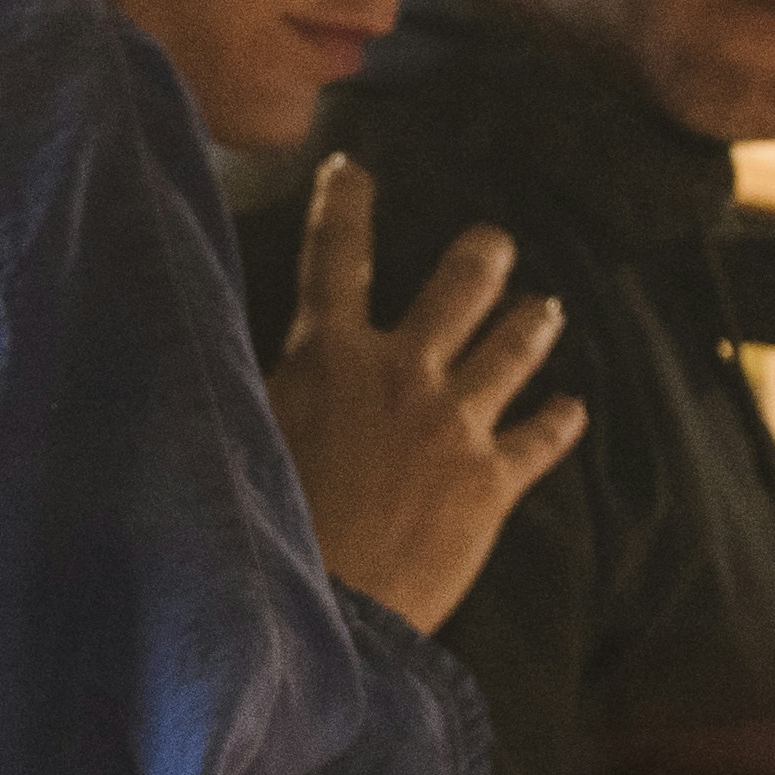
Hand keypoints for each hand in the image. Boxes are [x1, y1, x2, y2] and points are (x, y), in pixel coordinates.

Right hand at [269, 162, 579, 634]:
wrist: (322, 607)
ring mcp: (456, 425)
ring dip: (531, 324)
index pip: (336, 259)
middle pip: (456, 291)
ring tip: (548, 307)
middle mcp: (403, 374)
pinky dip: (559, 422)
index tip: (353, 166)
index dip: (344, 206)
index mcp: (330, 357)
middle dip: (480, 257)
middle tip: (495, 241)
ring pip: (511, 353)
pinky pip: (539, 441)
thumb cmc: (261, 526)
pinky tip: (574, 409)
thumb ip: (244, 382)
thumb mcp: (237, 433)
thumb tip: (199, 346)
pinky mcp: (491, 483)